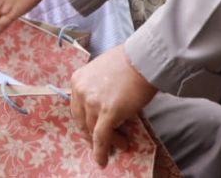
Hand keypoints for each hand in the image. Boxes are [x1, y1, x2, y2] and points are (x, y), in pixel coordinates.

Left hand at [69, 45, 157, 168]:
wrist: (143, 59)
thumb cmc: (129, 62)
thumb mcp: (102, 71)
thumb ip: (97, 87)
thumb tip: (105, 104)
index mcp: (77, 80)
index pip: (77, 108)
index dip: (85, 122)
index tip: (90, 131)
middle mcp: (81, 91)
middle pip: (82, 121)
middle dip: (91, 134)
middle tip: (102, 143)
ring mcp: (93, 102)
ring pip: (94, 131)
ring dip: (107, 142)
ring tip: (120, 145)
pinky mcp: (107, 113)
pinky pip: (101, 137)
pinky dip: (101, 151)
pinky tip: (103, 161)